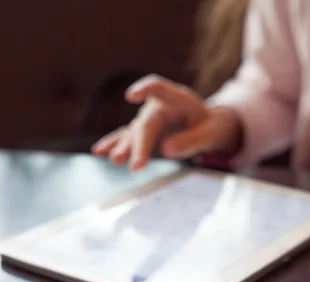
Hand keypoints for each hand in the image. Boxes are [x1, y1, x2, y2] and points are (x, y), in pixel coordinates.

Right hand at [91, 75, 241, 170]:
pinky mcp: (143, 133)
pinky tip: (98, 152)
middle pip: (145, 124)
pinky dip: (115, 144)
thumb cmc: (209, 126)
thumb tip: (166, 149)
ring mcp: (148, 120)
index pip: (159, 88)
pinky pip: (127, 138)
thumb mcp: (210, 133)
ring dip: (125, 147)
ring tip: (115, 159)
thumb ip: (192, 140)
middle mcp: (157, 107)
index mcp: (178, 99)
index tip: (132, 95)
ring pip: (134, 133)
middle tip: (136, 166)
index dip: (145, 90)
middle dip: (140, 146)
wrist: (205, 125)